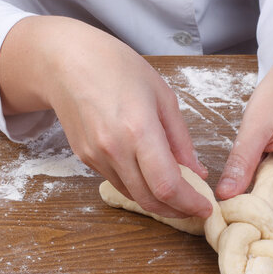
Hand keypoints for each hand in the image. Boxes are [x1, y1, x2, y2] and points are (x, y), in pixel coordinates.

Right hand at [0, 16, 210, 217]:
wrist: (66, 63)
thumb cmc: (117, 68)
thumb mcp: (162, 96)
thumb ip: (181, 139)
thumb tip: (197, 172)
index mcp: (139, 130)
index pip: (167, 185)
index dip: (190, 204)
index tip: (206, 208)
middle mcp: (114, 150)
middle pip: (150, 200)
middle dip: (177, 211)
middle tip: (194, 207)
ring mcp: (96, 157)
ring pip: (133, 196)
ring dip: (158, 202)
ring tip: (178, 193)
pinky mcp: (86, 159)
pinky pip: (118, 183)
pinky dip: (139, 188)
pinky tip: (150, 177)